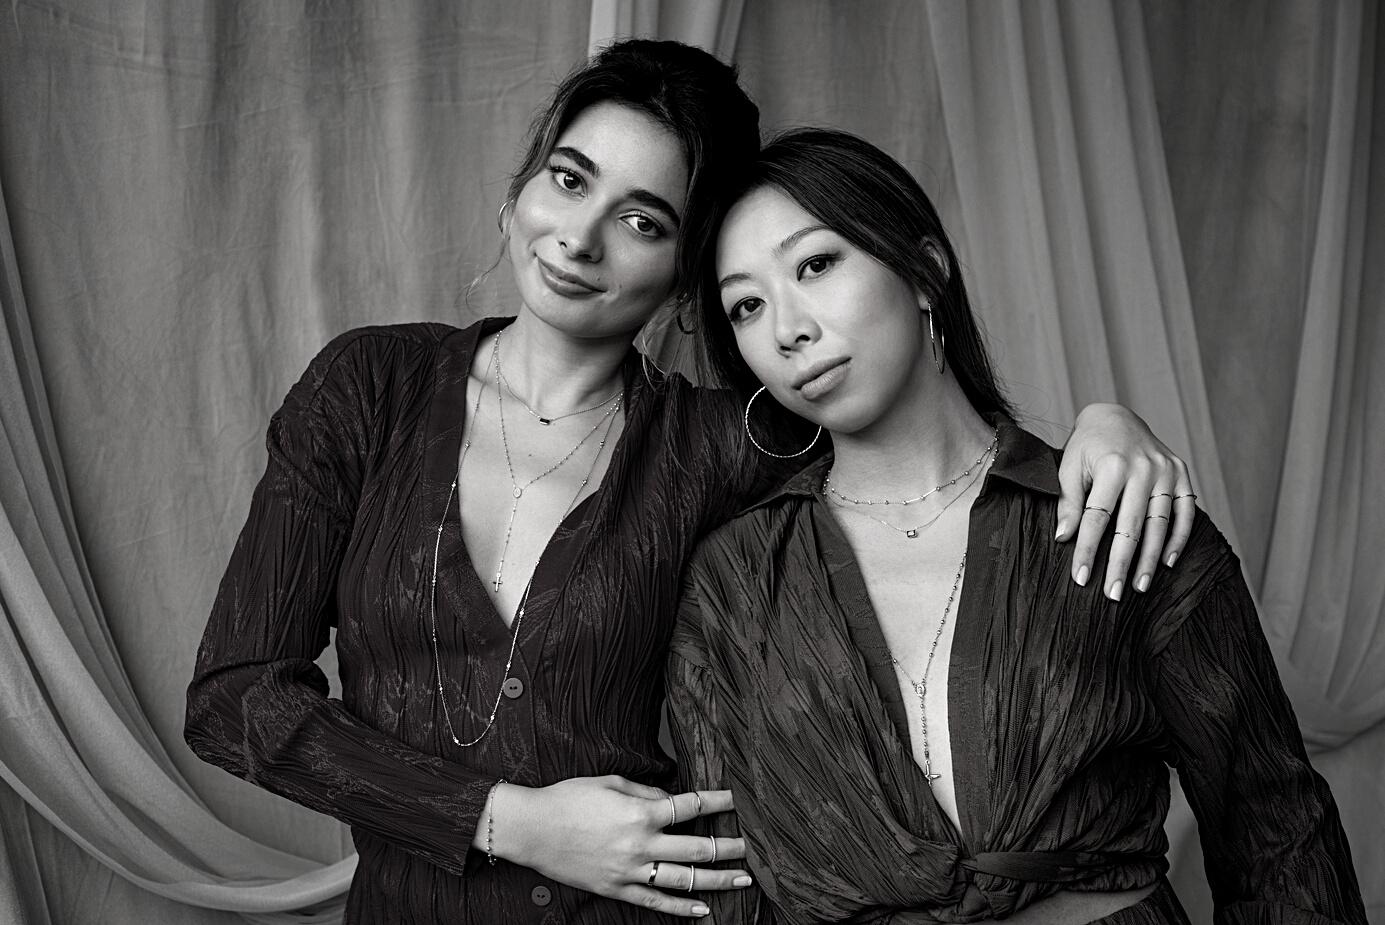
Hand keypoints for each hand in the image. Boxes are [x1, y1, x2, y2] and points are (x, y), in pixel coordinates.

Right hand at [491, 776, 750, 917]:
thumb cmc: (569, 798)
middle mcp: (640, 845)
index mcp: (640, 813)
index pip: (691, 806)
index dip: (719, 800)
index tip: (740, 798)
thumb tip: (672, 798)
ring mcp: (630, 871)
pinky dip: (682, 908)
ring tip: (743, 879)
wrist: (532, 829)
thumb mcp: (610, 782)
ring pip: (684, 881)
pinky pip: (656, 903)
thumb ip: (646, 792)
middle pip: (697, 849)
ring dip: (717, 881)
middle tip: (756, 846)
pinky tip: (704, 910)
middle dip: (730, 847)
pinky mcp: (617, 889)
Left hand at [1057, 403, 1195, 599]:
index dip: (1087, 549)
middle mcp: (1144, 468)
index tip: (1081, 578)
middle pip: (1130, 526)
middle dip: (1120, 563)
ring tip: (1140, 587)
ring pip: (1159, 524)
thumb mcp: (1069, 466)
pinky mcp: (1182, 473)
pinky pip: (1185, 512)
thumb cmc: (1087, 445)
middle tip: (1113, 595)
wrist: (1115, 416)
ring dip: (1150, 559)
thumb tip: (1064, 537)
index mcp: (1113, 465)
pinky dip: (1179, 538)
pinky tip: (1168, 562)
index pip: (1097, 518)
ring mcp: (1167, 471)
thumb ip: (1069, 502)